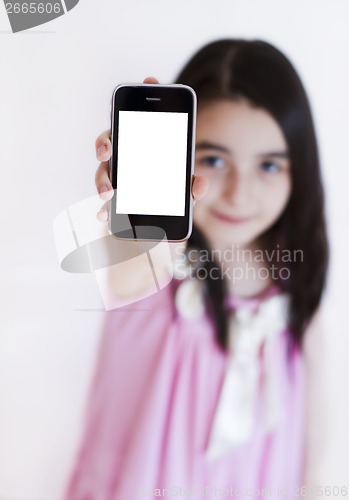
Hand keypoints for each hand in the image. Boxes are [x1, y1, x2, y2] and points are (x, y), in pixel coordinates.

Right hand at [95, 76, 208, 221]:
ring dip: (102, 181)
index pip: (129, 120)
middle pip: (109, 145)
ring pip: (103, 174)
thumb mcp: (185, 185)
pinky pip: (104, 202)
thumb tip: (202, 183)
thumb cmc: (172, 189)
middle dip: (105, 147)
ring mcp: (115, 177)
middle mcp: (123, 157)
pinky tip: (103, 215)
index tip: (137, 94)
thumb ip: (193, 184)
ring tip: (107, 194)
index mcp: (139, 144)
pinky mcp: (113, 199)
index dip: (129, 104)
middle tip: (107, 153)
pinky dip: (102, 209)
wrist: (163, 213)